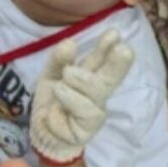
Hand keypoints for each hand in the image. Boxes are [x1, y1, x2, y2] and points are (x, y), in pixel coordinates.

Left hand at [30, 31, 134, 165]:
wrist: (43, 132)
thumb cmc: (52, 101)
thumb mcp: (51, 76)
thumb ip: (59, 61)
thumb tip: (70, 43)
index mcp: (89, 77)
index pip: (101, 61)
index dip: (107, 48)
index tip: (114, 34)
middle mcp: (97, 93)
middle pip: (110, 77)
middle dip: (117, 63)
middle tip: (124, 49)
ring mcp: (95, 111)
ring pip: (97, 92)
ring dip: (81, 81)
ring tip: (64, 78)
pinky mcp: (88, 128)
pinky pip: (84, 111)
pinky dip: (69, 100)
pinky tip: (58, 96)